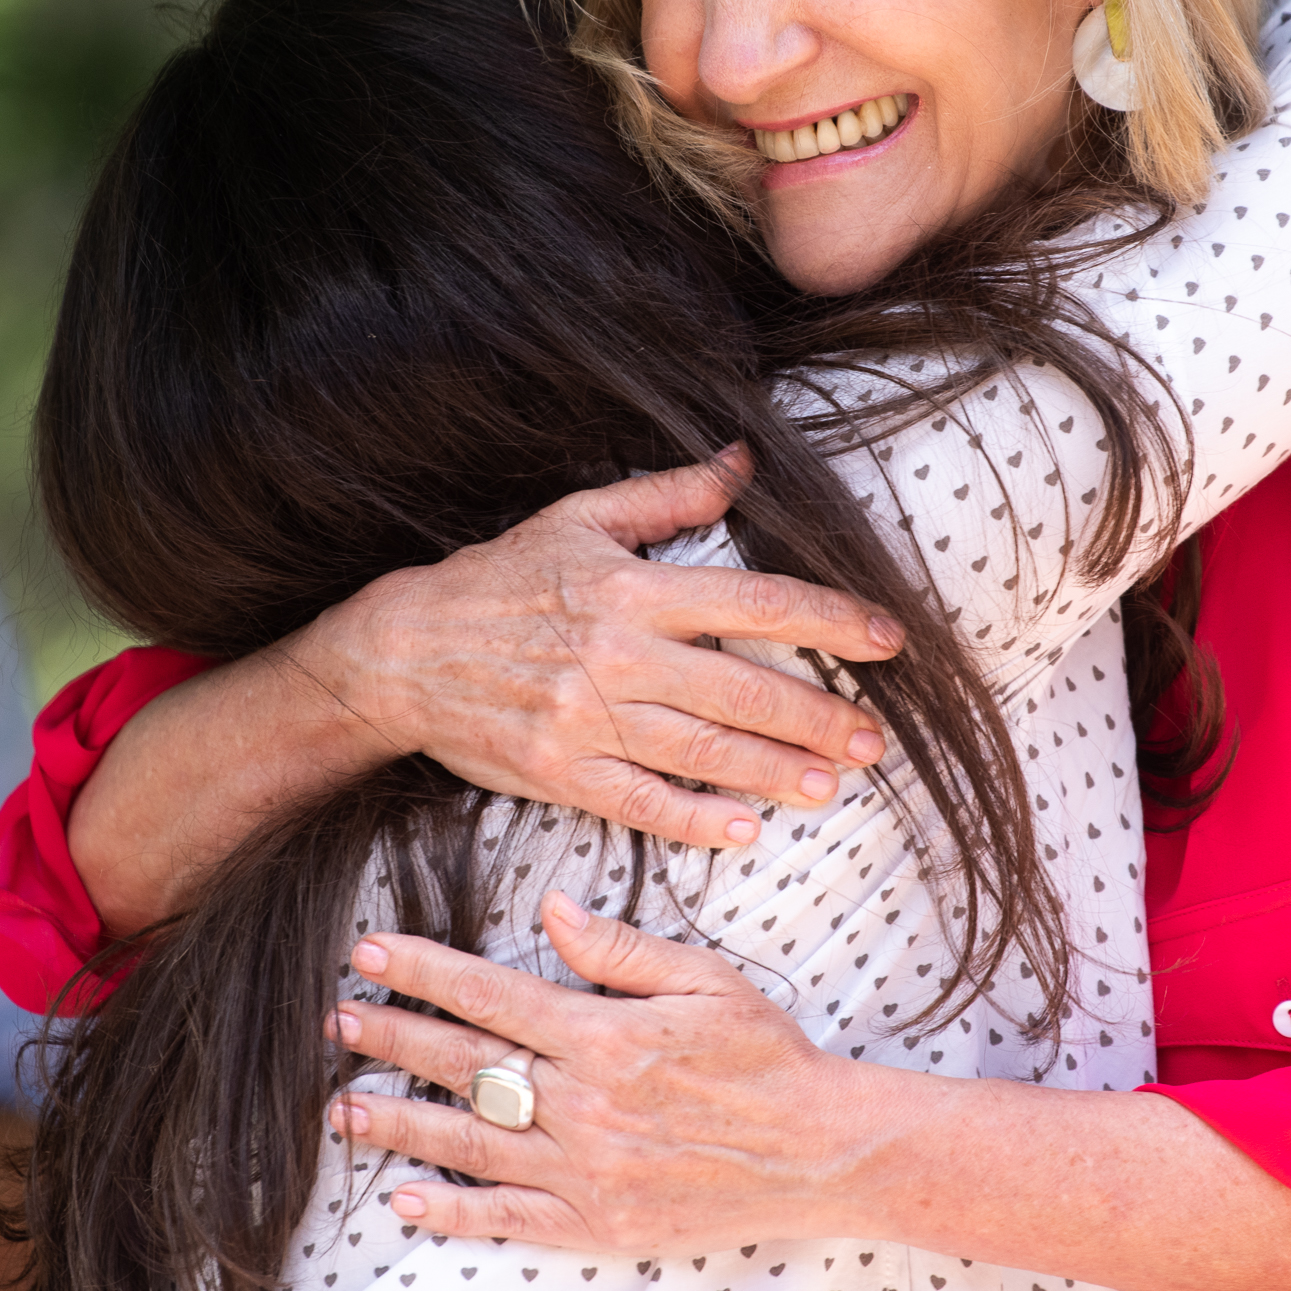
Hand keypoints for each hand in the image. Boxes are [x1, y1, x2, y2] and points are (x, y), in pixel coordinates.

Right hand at [283, 452, 901, 851]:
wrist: (402, 650)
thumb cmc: (498, 578)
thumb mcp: (579, 518)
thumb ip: (668, 495)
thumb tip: (742, 461)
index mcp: (632, 586)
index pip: (755, 602)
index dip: (829, 620)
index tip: (887, 639)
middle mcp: (619, 653)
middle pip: (744, 689)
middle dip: (819, 716)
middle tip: (876, 740)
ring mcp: (589, 717)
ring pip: (704, 750)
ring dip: (776, 771)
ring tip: (831, 785)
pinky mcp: (560, 770)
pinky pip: (639, 801)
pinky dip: (693, 819)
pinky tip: (743, 829)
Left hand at [325, 889, 857, 1248]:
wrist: (818, 1152)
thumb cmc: (763, 1055)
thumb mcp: (701, 978)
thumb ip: (617, 947)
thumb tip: (548, 907)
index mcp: (604, 1036)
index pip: (492, 995)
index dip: (424, 971)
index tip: (371, 952)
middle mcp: (583, 1105)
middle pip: (466, 1065)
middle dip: (394, 1039)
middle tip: (337, 1021)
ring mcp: (585, 1171)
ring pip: (470, 1143)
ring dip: (399, 1123)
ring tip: (343, 1108)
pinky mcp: (596, 1224)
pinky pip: (508, 1219)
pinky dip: (451, 1211)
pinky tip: (404, 1198)